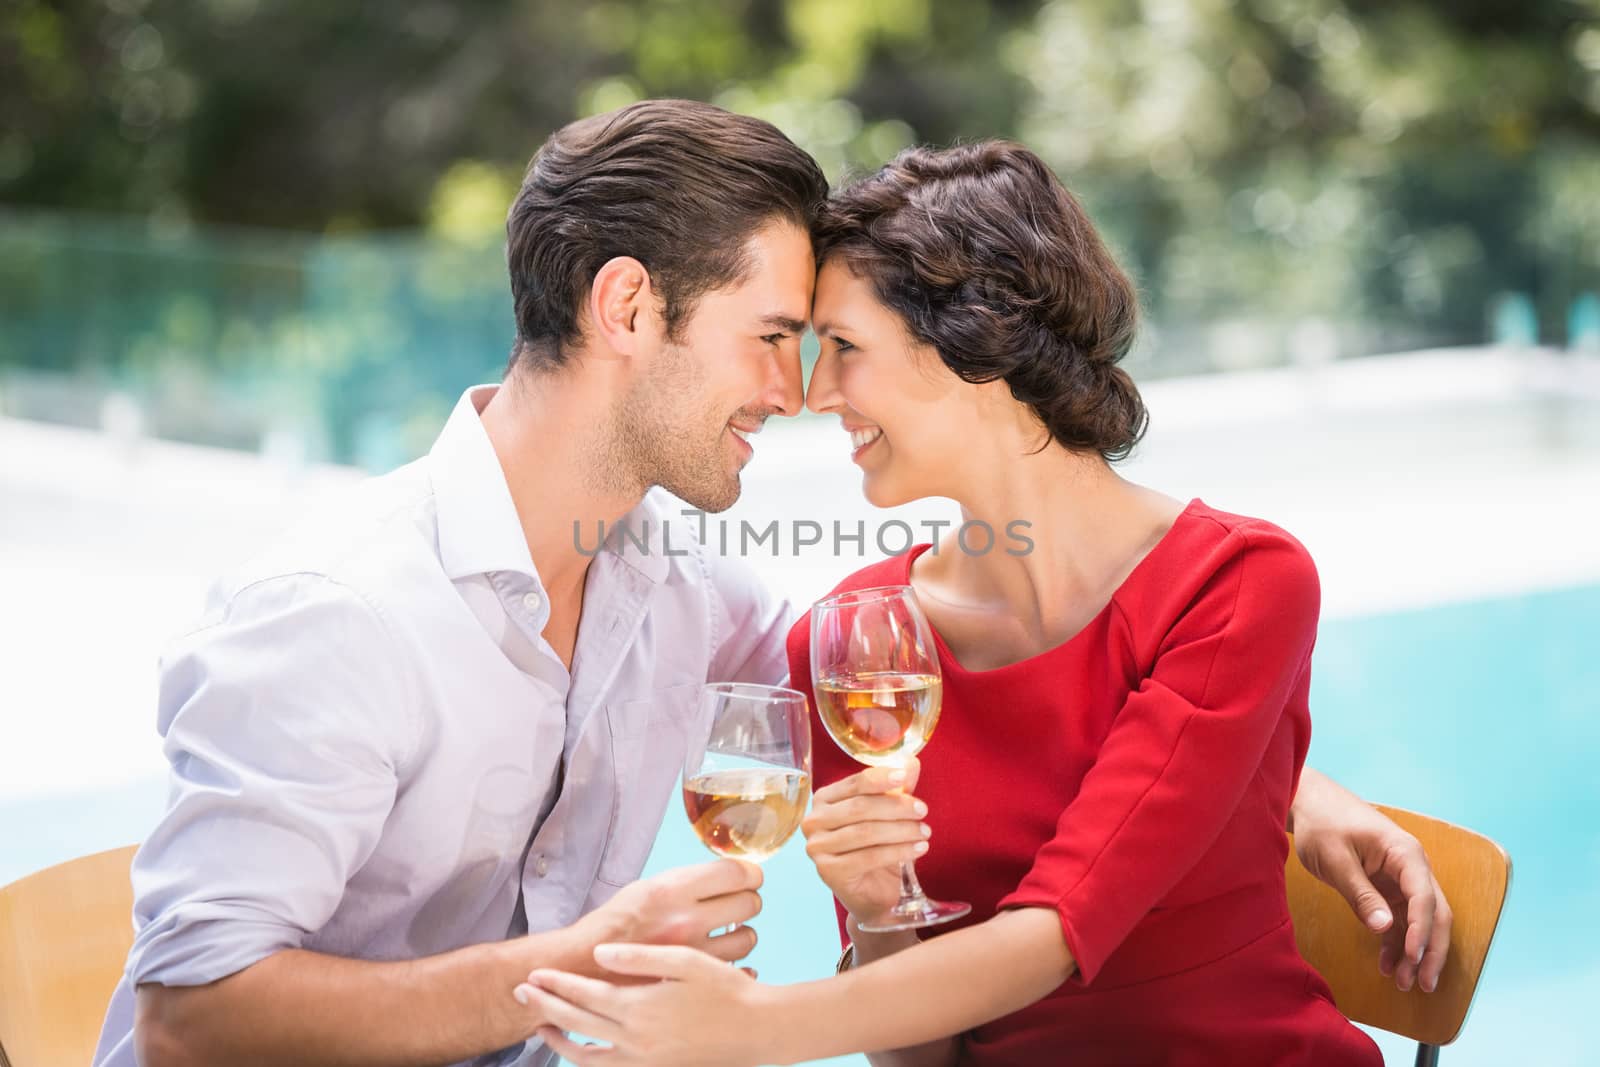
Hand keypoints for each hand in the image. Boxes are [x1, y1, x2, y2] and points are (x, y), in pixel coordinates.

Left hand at [518, 944, 767, 1066]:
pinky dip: (588, 1061)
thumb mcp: (686, 962)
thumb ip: (640, 957)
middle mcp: (635, 1039)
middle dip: (546, 1006)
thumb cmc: (725, 990)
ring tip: (542, 1028)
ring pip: (587, 1057)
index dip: (557, 983)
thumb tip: (599, 955)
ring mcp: (644, 1060)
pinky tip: (582, 1049)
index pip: (585, 995)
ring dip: (560, 1042)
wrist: (758, 1031)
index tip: (533, 973)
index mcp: (640, 1008)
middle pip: (577, 1024)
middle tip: (521, 992)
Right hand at [576, 858, 763, 967]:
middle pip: (750, 903)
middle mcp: (687, 918)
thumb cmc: (617, 924)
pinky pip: (737, 966)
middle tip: (737, 903)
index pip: (737, 872)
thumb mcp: (647, 887)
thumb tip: (727, 875)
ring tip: (728, 932)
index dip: (749, 873)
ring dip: (743, 932)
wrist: (585, 966)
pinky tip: (723, 956)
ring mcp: (694, 952)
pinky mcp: (694, 979)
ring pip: (748, 937)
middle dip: (748, 900)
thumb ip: (688, 882)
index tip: (748, 877)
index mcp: (674, 889)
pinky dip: (736, 961)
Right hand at [801, 757, 929, 922]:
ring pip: (866, 832)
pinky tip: (918, 849)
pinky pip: (868, 857)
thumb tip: (911, 762)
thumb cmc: (877, 849)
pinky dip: (898, 851)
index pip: (854, 783)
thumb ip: (897, 789)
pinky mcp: (828, 871)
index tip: (905, 777)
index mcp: (824, 800)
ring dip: (901, 830)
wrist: (871, 894)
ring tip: (924, 833)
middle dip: (897, 807)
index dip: (881, 778)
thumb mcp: (889, 816)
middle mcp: (814, 821)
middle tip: (923, 811)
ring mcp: (817, 848)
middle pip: (860, 807)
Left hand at [1290, 770, 1452, 992]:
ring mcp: (1402, 878)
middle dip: (1429, 951)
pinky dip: (1395, 941)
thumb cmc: (1323, 823)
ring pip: (1420, 921)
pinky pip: (1400, 919)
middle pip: (1434, 914)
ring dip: (1414, 952)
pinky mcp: (1388, 887)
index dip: (1422, 931)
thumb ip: (1360, 894)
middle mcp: (1412, 867)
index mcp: (1405, 854)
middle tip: (1420, 984)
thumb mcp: (1336, 860)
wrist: (1310, 803)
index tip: (1412, 958)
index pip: (1424, 898)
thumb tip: (1384, 927)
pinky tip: (1386, 964)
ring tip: (1401, 982)